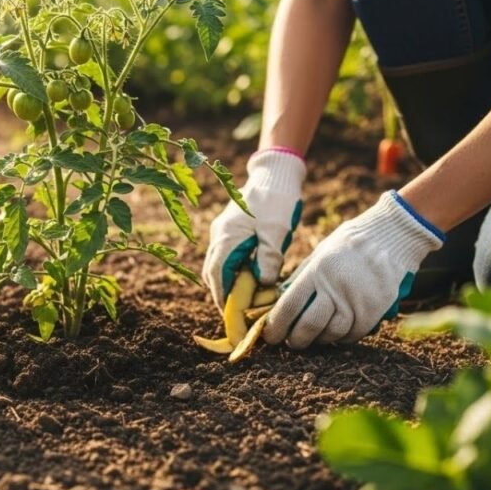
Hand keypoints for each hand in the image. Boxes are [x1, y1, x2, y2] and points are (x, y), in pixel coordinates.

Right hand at [203, 148, 305, 306]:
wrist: (275, 174)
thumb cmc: (277, 199)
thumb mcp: (276, 230)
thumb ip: (268, 257)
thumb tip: (263, 283)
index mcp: (227, 236)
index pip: (218, 274)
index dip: (223, 297)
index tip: (231, 315)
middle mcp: (219, 235)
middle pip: (213, 272)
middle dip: (223, 293)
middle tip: (237, 313)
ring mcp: (223, 231)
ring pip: (217, 264)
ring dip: (227, 282)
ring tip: (243, 299)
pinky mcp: (231, 229)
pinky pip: (225, 255)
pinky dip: (232, 270)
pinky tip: (247, 277)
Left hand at [264, 191, 444, 348]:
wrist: (390, 236)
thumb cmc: (348, 245)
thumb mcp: (320, 253)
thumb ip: (302, 278)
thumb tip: (280, 302)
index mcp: (317, 270)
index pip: (289, 305)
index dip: (276, 326)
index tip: (270, 336)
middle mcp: (335, 286)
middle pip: (309, 325)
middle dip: (296, 340)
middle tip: (292, 342)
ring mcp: (356, 299)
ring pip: (332, 333)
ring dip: (319, 340)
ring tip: (314, 337)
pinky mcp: (374, 309)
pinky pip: (353, 334)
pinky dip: (342, 338)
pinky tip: (337, 333)